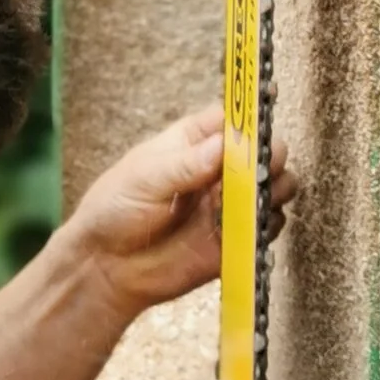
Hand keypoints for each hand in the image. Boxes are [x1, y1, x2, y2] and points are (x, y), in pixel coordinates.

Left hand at [64, 109, 296, 318]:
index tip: (265, 113)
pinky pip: (266, 227)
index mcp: (193, 142)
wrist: (105, 266)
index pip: (231, 118)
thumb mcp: (143, 179)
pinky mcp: (234, 239)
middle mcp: (217, 170)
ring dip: (274, 188)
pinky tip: (250, 226)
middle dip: (268, 155)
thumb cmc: (114, 209)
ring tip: (256, 197)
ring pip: (273, 186)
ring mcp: (228, 204)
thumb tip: (224, 145)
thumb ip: (185, 165)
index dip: (252, 113)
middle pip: (261, 151)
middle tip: (259, 167)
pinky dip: (267, 224)